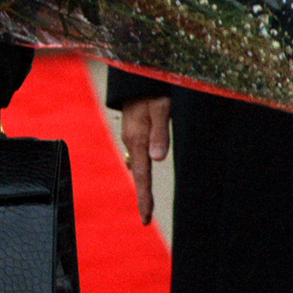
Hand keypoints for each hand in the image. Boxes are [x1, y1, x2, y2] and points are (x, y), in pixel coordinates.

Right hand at [121, 95, 171, 223]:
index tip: (145, 218)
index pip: (141, 174)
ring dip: (143, 182)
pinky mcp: (134, 130)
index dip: (144, 197)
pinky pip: (137, 154)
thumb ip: (160, 133)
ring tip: (147, 202)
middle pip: (138, 173)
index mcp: (137, 138)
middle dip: (143, 194)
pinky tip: (146, 172)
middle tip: (146, 218)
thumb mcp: (161, 108)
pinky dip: (142, 168)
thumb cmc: (152, 89)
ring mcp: (131, 135)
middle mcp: (131, 140)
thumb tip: (157, 158)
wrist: (135, 73)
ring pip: (137, 164)